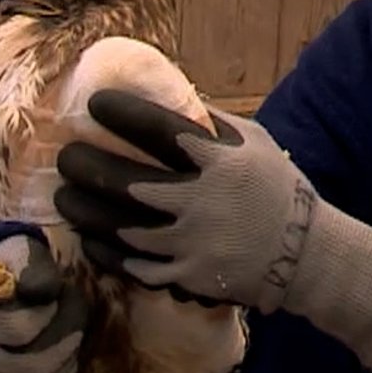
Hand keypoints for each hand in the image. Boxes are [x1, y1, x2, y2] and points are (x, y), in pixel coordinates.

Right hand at [0, 233, 89, 372]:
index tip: (55, 301)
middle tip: (79, 333)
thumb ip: (32, 267)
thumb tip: (47, 292)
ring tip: (74, 347)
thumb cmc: (0, 272)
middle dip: (64, 350)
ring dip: (64, 368)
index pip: (17, 330)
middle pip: (30, 368)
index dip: (46, 317)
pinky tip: (62, 365)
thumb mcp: (15, 255)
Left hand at [53, 91, 371, 370]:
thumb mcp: (253, 142)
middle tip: (66, 157)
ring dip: (84, 211)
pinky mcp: (187, 277)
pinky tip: (87, 237)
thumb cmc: (276, 188)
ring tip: (64, 196)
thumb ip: (209, 123)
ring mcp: (191, 243)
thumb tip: (166, 96)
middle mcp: (200, 200)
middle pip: (126, 182)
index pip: (157, 130)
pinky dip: (105, 251)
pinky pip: (134, 266)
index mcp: (218, 161)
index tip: (95, 105)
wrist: (307, 255)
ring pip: (120, 227)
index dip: (121, 114)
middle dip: (86, 167)